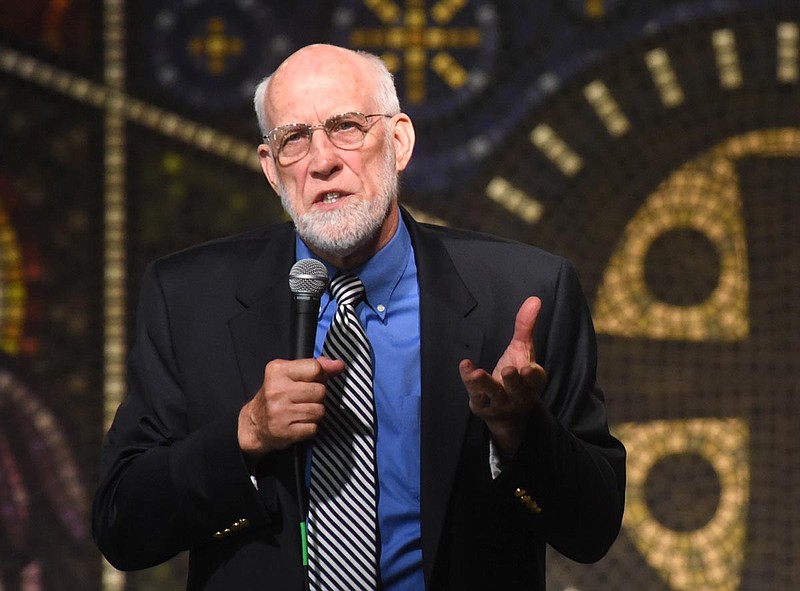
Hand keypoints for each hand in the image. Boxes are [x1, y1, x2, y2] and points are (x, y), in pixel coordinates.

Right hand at [238, 356, 344, 457]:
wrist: (254, 424)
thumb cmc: (276, 396)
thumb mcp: (290, 374)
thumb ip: (315, 367)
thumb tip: (338, 365)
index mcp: (278, 370)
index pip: (315, 368)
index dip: (320, 376)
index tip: (313, 381)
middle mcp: (277, 390)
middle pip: (320, 391)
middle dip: (318, 397)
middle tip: (304, 399)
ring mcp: (280, 412)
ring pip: (319, 411)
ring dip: (315, 413)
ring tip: (301, 411)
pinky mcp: (284, 431)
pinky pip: (314, 428)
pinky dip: (310, 427)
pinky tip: (298, 423)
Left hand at [459, 296, 546, 454]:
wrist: (506, 412)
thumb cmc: (516, 375)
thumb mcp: (522, 350)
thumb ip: (526, 327)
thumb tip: (534, 299)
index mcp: (532, 382)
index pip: (535, 379)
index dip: (532, 375)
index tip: (526, 368)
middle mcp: (518, 394)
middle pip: (516, 388)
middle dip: (512, 381)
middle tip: (508, 370)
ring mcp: (499, 401)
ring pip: (493, 393)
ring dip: (485, 383)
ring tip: (476, 373)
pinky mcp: (482, 404)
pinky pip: (475, 393)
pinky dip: (469, 381)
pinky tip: (465, 366)